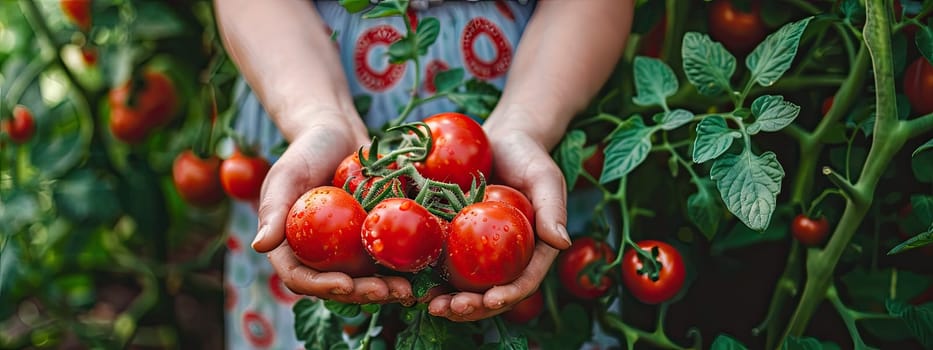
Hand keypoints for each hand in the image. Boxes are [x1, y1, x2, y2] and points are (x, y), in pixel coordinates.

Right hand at [251, 111, 416, 303]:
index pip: (302, 278)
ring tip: (412, 290)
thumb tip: (260, 246)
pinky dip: (407, 266)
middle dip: (367, 294)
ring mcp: (349, 250)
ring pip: (369, 278)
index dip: (323, 287)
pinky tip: (428, 268)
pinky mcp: (374, 238)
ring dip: (390, 288)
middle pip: (341, 286)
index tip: (347, 285)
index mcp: (291, 248)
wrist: (338, 133)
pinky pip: (390, 257)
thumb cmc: (306, 150)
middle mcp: (320, 256)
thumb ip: (272, 210)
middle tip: (392, 292)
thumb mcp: (287, 175)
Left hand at [428, 126, 570, 320]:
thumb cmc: (529, 156)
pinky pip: (440, 262)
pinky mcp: (454, 238)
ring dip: (445, 300)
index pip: (523, 281)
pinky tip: (409, 279)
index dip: (507, 295)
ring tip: (424, 303)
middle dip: (469, 308)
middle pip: (489, 293)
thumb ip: (553, 210)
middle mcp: (505, 258)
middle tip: (446, 308)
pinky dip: (427, 275)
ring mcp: (479, 252)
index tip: (490, 300)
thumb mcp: (545, 178)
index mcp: (533, 251)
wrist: (500, 138)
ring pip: (463, 286)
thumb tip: (563, 243)